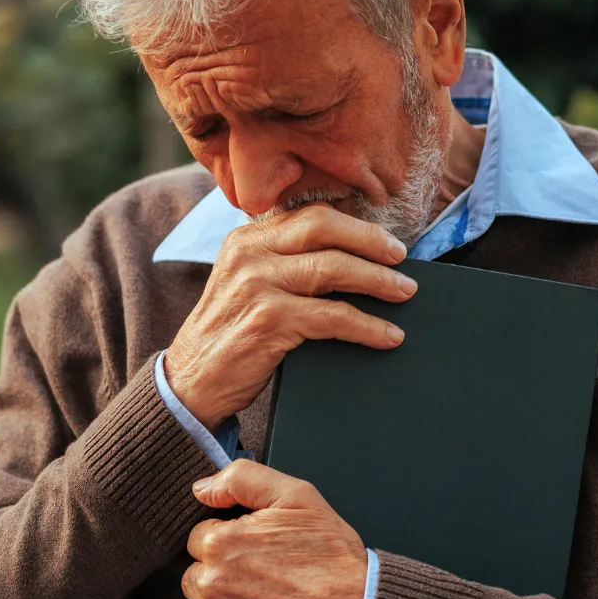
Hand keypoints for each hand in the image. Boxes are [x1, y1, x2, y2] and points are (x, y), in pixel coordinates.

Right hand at [164, 205, 418, 427]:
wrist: (191, 382)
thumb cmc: (232, 333)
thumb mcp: (250, 284)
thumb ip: (286, 263)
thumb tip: (353, 257)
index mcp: (246, 239)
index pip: (311, 216)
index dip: (356, 226)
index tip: (388, 241)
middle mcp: (249, 254)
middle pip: (324, 229)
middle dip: (372, 241)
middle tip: (403, 259)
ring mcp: (256, 285)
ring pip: (333, 269)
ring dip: (379, 281)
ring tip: (406, 292)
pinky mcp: (268, 320)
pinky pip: (333, 316)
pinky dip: (368, 326)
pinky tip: (388, 335)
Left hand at [182, 460, 369, 598]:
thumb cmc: (333, 556)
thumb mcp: (298, 497)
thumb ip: (243, 478)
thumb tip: (201, 489)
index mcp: (219, 543)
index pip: (200, 539)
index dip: (233, 542)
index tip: (262, 552)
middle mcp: (210, 585)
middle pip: (196, 578)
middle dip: (225, 577)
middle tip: (269, 581)